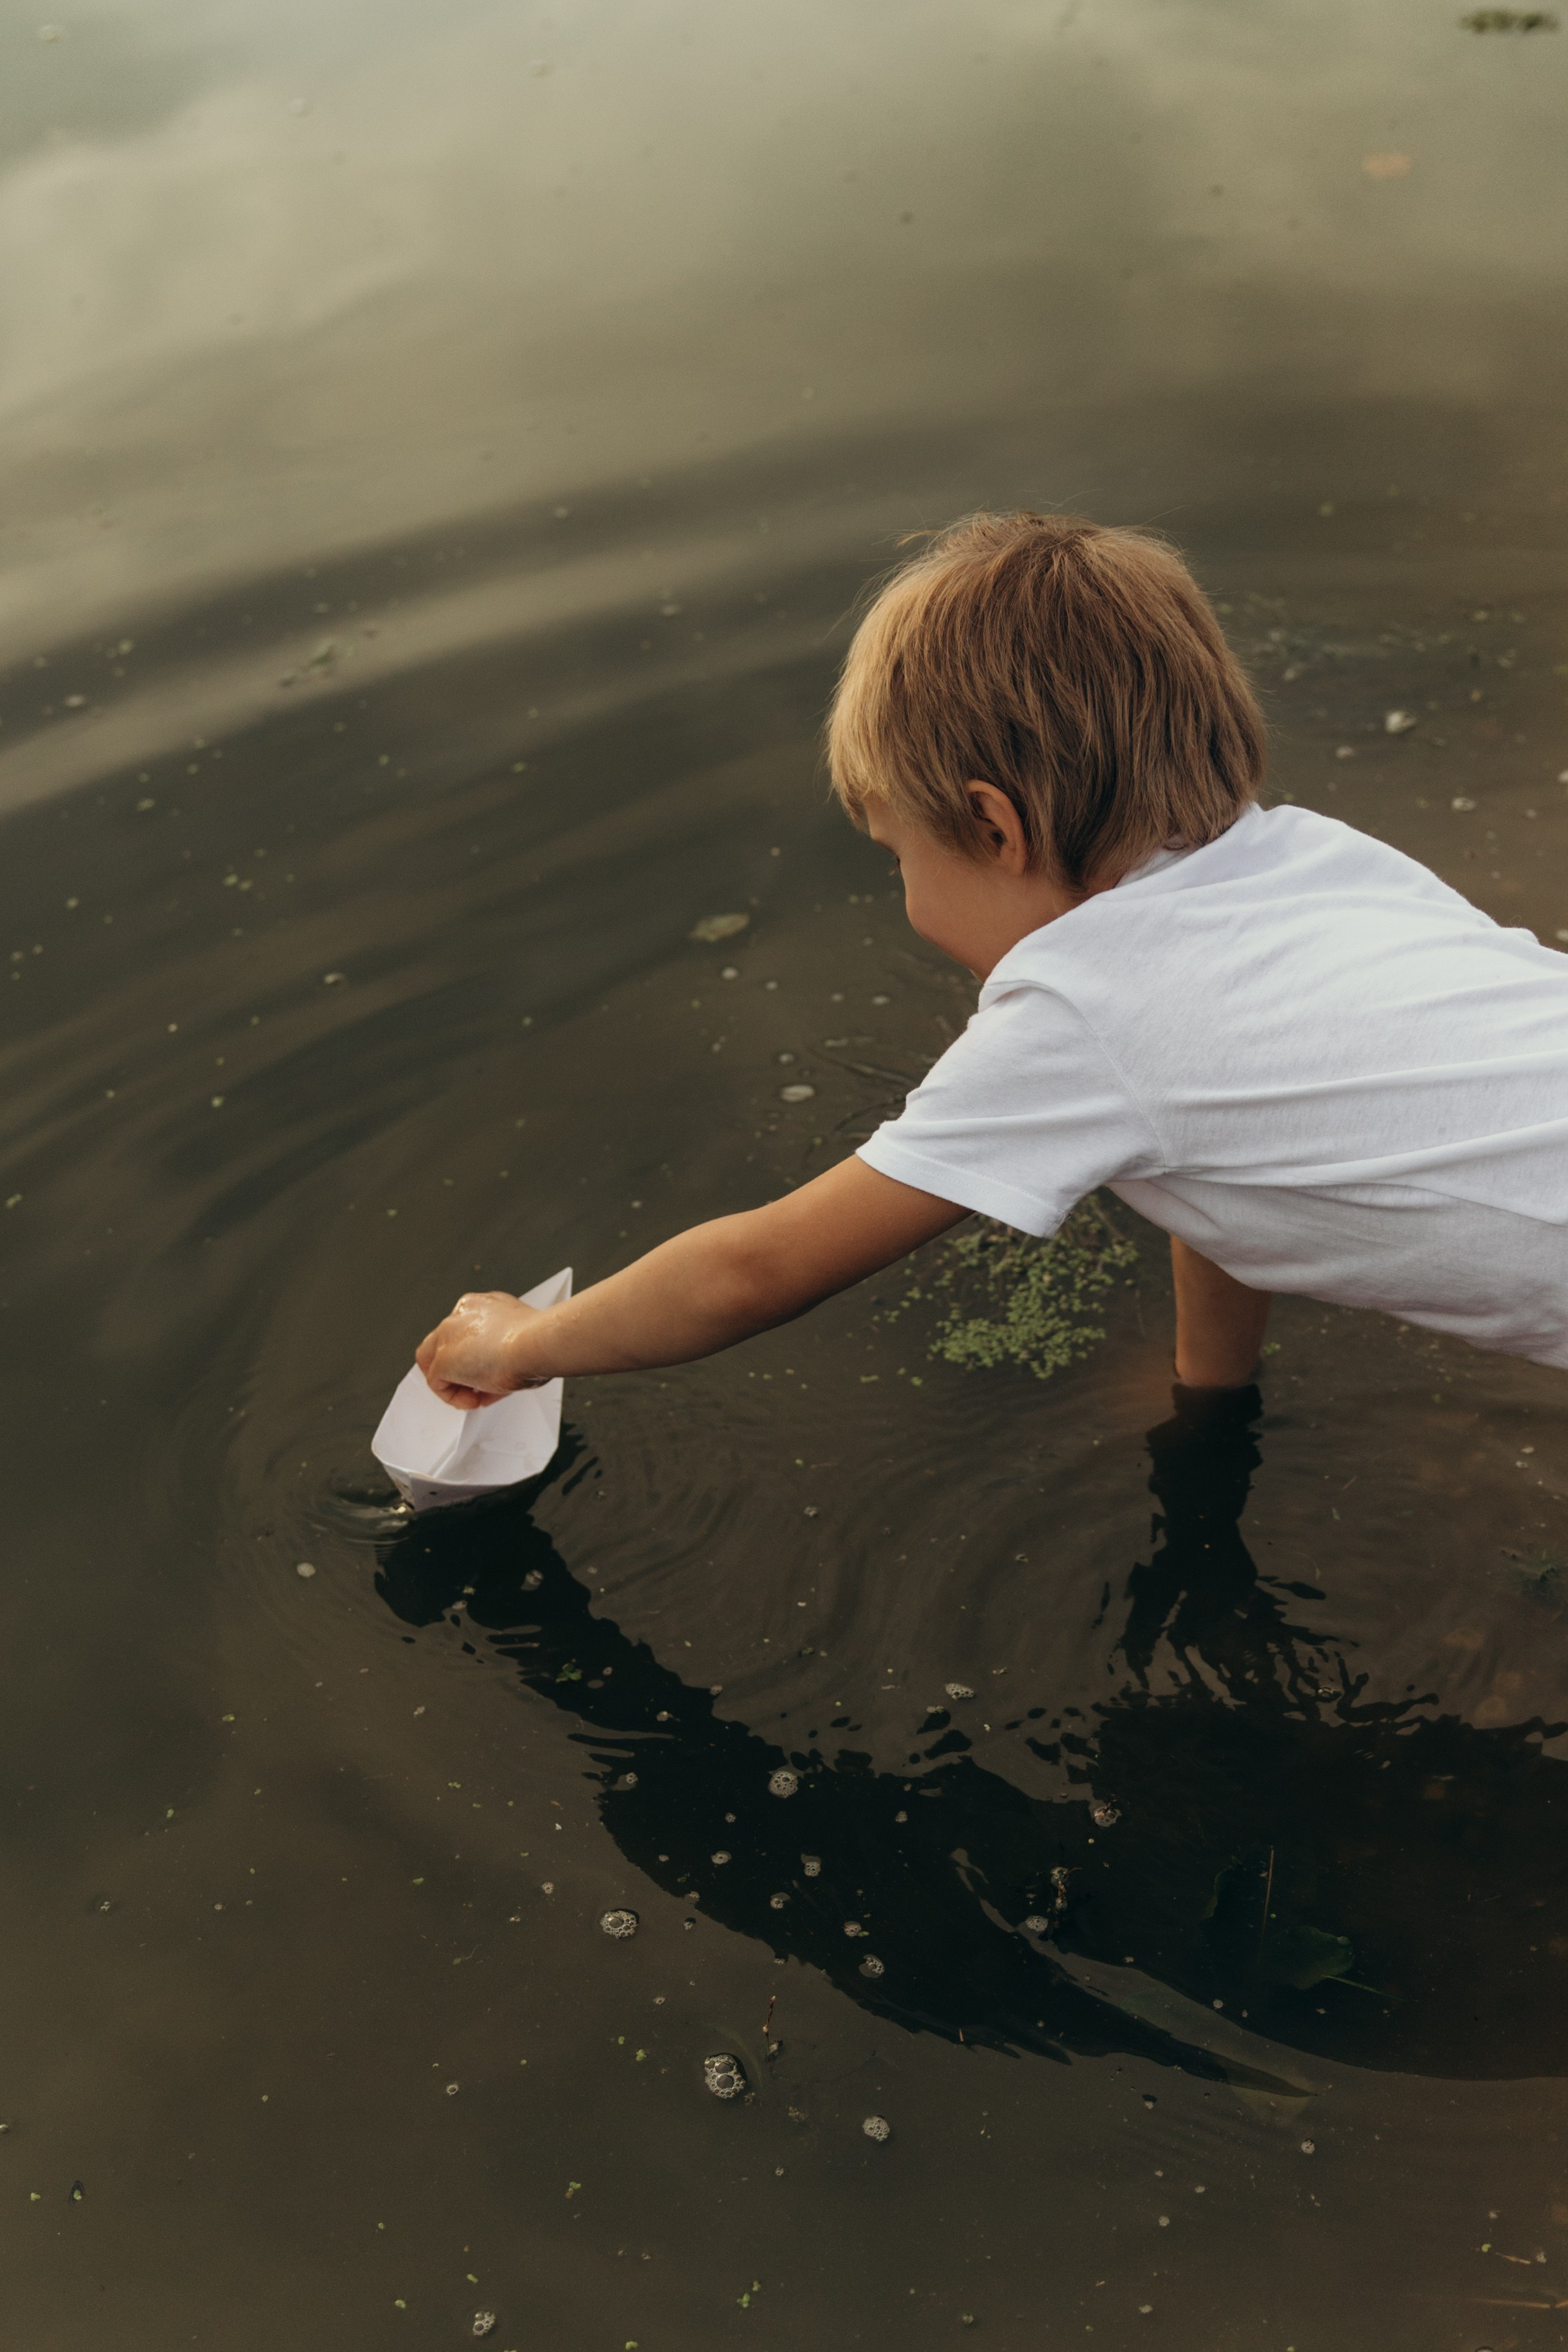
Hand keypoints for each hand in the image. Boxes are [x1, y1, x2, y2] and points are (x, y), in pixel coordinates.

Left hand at [415, 1291, 547, 1408]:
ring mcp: (448, 1336)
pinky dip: (453, 1397)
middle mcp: (462, 1315)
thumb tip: (504, 1369)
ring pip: (437, 1363)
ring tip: (478, 1396)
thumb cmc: (539, 1341)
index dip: (477, 1357)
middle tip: (481, 1387)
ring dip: (457, 1384)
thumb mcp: (522, 1340)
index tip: (490, 1371)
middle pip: (449, 1346)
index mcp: (482, 1305)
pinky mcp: (443, 1359)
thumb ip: (505, 1350)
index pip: (468, 1333)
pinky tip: (474, 1400)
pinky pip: (438, 1384)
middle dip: (465, 1371)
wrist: (537, 1343)